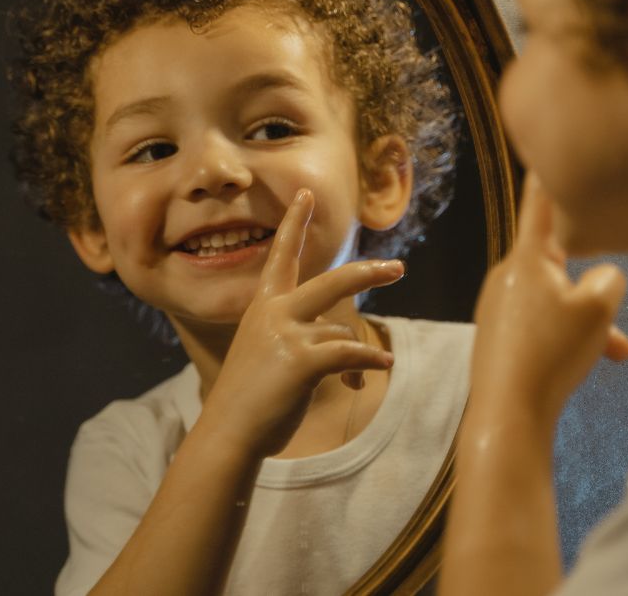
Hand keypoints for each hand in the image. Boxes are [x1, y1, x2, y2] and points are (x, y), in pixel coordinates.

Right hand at [198, 188, 404, 458]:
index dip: (294, 223)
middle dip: (368, 273)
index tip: (305, 194)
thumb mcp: (269, 354)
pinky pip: (350, 354)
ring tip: (375, 366)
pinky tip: (378, 371)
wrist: (229, 432)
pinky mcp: (302, 361)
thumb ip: (304, 337)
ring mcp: (287, 334)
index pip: (282, 255)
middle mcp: (274, 313)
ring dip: (361, 352)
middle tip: (398, 269)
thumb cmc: (250, 397)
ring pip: (344, 327)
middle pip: (333, 281)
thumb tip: (348, 341)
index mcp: (263, 306)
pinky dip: (368, 363)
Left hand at [469, 173, 627, 422]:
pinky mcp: (497, 333)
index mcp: (526, 258)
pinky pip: (540, 324)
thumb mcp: (598, 308)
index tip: (541, 150)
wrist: (507, 412)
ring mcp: (498, 305)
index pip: (540, 205)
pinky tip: (586, 363)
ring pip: (556, 301)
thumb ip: (609, 278)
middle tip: (611, 321)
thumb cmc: (551, 353)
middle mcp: (506, 274)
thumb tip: (600, 278)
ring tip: (614, 351)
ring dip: (587, 321)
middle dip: (593, 290)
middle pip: (560, 264)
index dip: (548, 177)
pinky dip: (566, 338)